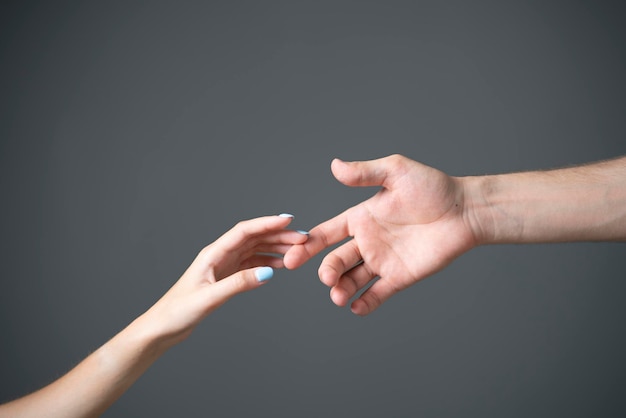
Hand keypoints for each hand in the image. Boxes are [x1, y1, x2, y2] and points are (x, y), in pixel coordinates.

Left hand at [144, 214, 307, 345]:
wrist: (163, 327)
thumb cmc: (178, 311)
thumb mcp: (210, 298)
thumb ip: (238, 284)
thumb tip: (268, 273)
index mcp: (212, 253)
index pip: (244, 231)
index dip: (267, 223)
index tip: (288, 221)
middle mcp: (219, 255)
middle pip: (253, 238)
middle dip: (278, 235)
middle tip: (302, 238)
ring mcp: (223, 265)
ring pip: (255, 250)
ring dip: (275, 248)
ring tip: (297, 251)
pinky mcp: (225, 277)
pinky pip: (251, 264)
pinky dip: (267, 263)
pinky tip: (280, 265)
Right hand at [284, 155, 476, 315]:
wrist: (464, 210)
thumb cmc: (432, 187)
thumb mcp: (395, 172)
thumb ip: (364, 173)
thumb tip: (334, 166)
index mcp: (361, 218)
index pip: (326, 234)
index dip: (308, 246)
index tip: (292, 258)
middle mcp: (368, 241)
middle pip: (336, 261)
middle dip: (327, 272)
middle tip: (328, 279)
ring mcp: (383, 261)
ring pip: (353, 280)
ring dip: (341, 290)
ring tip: (339, 297)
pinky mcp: (400, 277)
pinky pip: (378, 294)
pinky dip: (366, 303)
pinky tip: (357, 307)